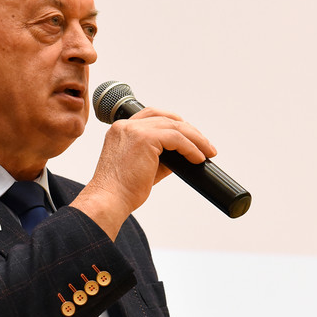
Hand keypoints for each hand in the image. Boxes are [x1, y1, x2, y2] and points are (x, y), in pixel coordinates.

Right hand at [71, 107, 216, 238]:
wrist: (109, 200)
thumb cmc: (122, 190)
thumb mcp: (142, 167)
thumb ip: (160, 157)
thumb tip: (183, 155)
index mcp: (121, 130)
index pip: (152, 115)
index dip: (173, 122)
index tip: (189, 135)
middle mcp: (126, 126)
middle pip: (165, 117)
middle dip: (189, 130)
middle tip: (205, 145)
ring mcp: (134, 130)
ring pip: (174, 126)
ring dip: (195, 139)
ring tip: (208, 152)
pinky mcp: (145, 139)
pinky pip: (176, 138)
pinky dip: (191, 147)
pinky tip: (198, 158)